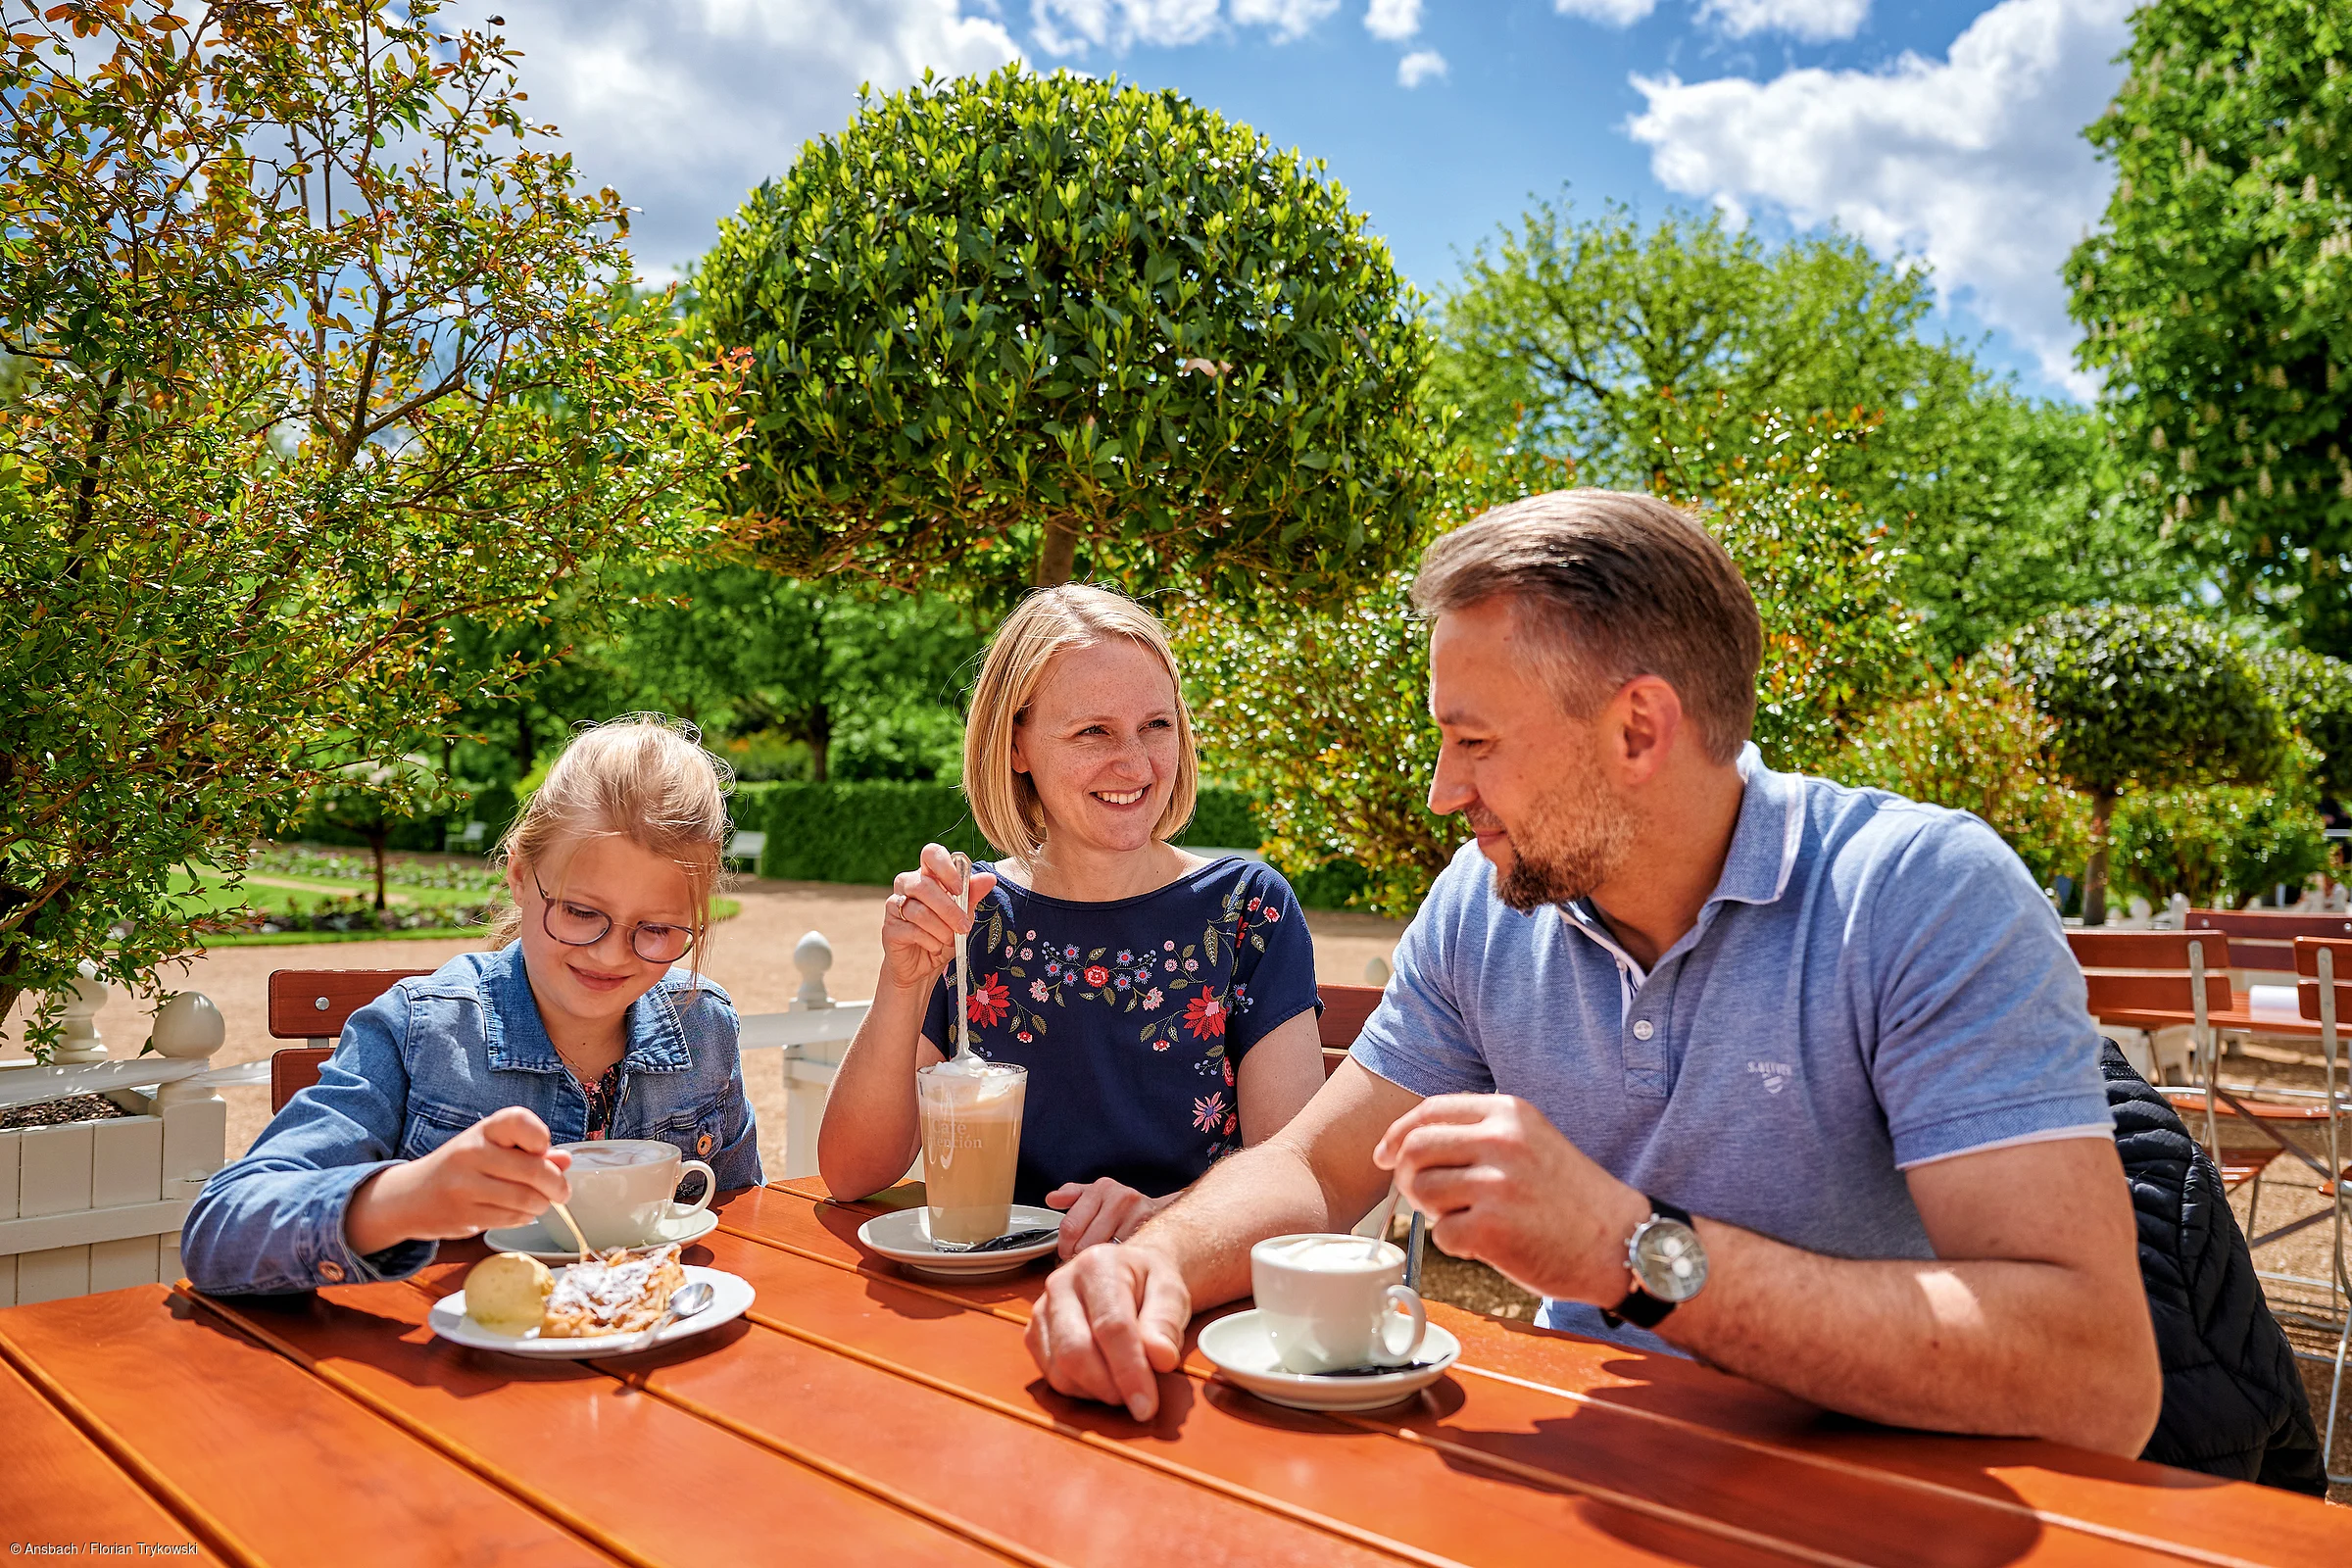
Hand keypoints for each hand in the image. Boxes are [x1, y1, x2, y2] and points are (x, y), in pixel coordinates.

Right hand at [345, 1106, 573, 1254]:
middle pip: (533, 1169)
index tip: (542, 1150)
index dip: (540, 1136)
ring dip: (541, 1205)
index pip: (520, 1121)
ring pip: (525, 1199)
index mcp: (483, 1131)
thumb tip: (565, 1160)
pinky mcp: (464, 1215)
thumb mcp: (490, 1149)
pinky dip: (524, 1218)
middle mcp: (472, 1154)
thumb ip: (529, 1152)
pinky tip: (519, 1213)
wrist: (407, 1197)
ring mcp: (465, 1186)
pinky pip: (511, 1218)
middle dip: (556, 1184)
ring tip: (539, 1203)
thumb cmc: (459, 1167)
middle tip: (562, 1191)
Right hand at [880, 842, 996, 993]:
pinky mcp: (889, 927)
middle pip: (924, 886)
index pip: (931, 854)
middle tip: (964, 927)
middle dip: (949, 910)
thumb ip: (973, 895)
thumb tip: (989, 878)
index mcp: (927, 874)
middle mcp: (907, 884)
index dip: (946, 868)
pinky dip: (929, 941)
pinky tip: (934, 947)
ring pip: (919, 911)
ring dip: (941, 929)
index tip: (959, 889)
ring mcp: (894, 904)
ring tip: (949, 940)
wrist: (923, 966)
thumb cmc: (943, 934)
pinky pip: (912, 930)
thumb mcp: (963, 915)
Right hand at [1024, 1240, 1191, 1421]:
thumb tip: (1160, 1358)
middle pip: (1075, 1351)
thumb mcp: (1171, 1293)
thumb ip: (1166, 1323)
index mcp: (1097, 1266)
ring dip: (1096, 1391)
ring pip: (1059, 1370)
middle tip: (1139, 1401)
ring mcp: (1042, 1310)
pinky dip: (1080, 1390)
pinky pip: (1050, 1376)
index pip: (1111, 1326)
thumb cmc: (1149, 1284)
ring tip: (1124, 1385)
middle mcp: (1061, 1284)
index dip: (1130, 1370)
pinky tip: (1103, 1381)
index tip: (1147, 1404)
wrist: (1129, 1274)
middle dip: (1109, 1387)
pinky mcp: (1034, 1335)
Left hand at [1045, 1178, 1168, 1257]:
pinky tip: (1117, 1260)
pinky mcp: (1150, 1234)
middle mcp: (1121, 1198)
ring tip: (1101, 1261)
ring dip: (1098, 1263)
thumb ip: (1072, 1195)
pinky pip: (1122, 1258)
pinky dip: (1116, 1264)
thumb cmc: (1121, 1207)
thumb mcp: (1096, 1195)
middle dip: (1079, 1257)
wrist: (1159, 1213)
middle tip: (1082, 1261)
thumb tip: (1051, 1199)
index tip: (1066, 1253)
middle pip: (1085, 1244)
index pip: (1070, 1226)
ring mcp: (1137, 1216)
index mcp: (1102, 1188)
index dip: (1064, 1246)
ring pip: (1103, 1254)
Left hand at [1372, 1094, 1647, 1305]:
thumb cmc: (1571, 1198)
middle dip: (1406, 1176)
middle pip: (1414, 1149)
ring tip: (1468, 1219)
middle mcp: (1502, 1141)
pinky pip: (1441, 1234)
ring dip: (1433, 1211)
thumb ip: (1480, 1134)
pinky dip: (1456, 1243)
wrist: (1623, 1242)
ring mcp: (1497, 1185)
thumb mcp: (1531, 1141)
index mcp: (1509, 1113)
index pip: (1429, 1111)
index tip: (1385, 1155)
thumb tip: (1409, 1144)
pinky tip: (1488, 1243)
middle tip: (1424, 1198)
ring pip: (1420, 1192)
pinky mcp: (1493, 1229)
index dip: (1398, 1133)